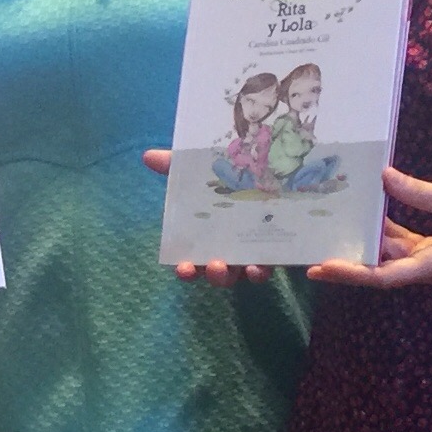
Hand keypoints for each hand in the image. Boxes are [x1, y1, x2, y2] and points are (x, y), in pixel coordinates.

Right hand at [140, 149, 272, 285]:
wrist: (277, 165)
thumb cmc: (231, 173)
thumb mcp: (202, 169)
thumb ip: (176, 166)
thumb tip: (148, 155)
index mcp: (211, 235)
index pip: (194, 259)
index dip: (188, 269)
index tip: (183, 269)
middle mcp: (232, 247)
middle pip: (221, 272)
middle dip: (215, 275)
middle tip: (216, 266)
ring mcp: (258, 248)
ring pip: (248, 273)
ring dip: (244, 275)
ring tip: (248, 268)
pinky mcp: (283, 247)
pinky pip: (278, 263)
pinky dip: (273, 265)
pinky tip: (269, 261)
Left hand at [306, 167, 431, 287]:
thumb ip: (417, 192)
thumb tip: (383, 177)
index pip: (383, 275)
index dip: (352, 272)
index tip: (322, 267)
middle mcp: (428, 268)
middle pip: (379, 269)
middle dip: (347, 263)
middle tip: (311, 256)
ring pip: (390, 255)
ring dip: (366, 244)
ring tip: (332, 233)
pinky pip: (404, 244)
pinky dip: (386, 232)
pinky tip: (368, 215)